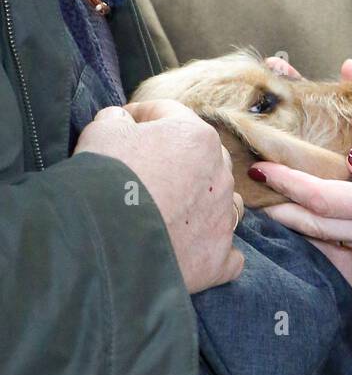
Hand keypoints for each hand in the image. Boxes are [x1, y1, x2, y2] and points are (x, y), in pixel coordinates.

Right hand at [74, 101, 243, 294]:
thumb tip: (119, 120)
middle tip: (146, 168)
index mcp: (196, 137)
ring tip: (173, 211)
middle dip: (177, 159)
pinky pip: (226, 252)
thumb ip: (115, 120)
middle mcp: (219, 176)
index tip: (124, 123)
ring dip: (203, 203)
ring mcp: (221, 219)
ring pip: (222, 203)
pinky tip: (193, 249)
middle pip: (203, 158)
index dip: (143, 115)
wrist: (104, 244)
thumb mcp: (101, 132)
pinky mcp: (217, 259)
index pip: (170, 115)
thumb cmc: (105, 180)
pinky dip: (210, 249)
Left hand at [265, 55, 351, 294]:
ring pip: (325, 230)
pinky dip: (320, 221)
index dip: (288, 182)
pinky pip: (344, 235)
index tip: (261, 166)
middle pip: (312, 220)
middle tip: (250, 185)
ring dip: (294, 214)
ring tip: (272, 196)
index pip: (323, 197)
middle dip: (278, 204)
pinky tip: (317, 211)